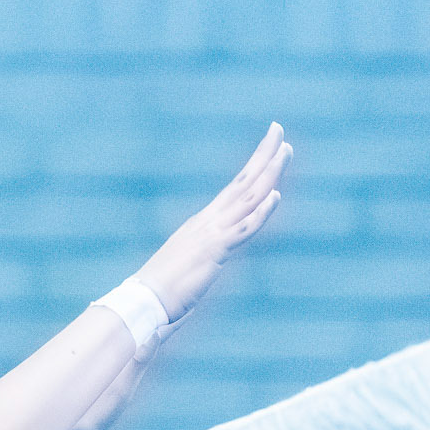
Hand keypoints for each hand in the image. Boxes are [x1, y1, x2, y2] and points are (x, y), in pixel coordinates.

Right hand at [133, 122, 290, 322]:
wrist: (143, 300)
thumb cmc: (160, 290)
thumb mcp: (186, 265)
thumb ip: (201, 256)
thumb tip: (204, 259)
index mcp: (203, 223)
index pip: (234, 189)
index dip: (252, 167)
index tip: (268, 147)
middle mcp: (208, 221)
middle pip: (242, 182)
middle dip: (263, 155)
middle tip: (278, 130)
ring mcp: (211, 233)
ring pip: (248, 197)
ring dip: (269, 172)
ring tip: (286, 150)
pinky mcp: (214, 250)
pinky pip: (243, 229)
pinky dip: (261, 212)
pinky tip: (276, 196)